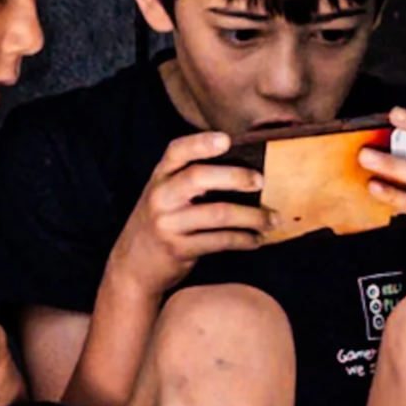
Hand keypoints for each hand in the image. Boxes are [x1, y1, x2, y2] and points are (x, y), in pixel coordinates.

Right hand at [106, 129, 268, 302]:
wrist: (132, 266)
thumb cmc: (161, 222)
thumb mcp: (166, 194)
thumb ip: (191, 177)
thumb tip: (247, 166)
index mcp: (160, 176)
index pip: (177, 151)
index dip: (201, 142)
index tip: (227, 139)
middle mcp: (161, 197)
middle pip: (198, 177)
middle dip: (235, 177)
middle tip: (261, 181)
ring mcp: (168, 224)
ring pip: (217, 214)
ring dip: (251, 216)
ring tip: (273, 219)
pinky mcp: (178, 249)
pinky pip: (219, 241)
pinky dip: (243, 240)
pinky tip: (256, 239)